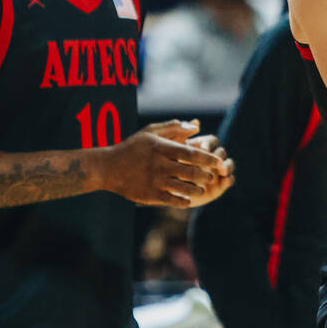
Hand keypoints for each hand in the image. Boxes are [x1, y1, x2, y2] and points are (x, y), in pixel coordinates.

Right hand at [102, 120, 233, 208]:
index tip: (218, 161)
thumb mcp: (150, 132)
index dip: (209, 158)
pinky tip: (188, 199)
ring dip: (198, 189)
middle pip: (192, 172)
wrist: (108, 167)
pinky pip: (173, 200)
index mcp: (162, 148)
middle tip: (211, 176)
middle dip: (206, 175)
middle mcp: (160, 165)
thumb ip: (174, 127)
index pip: (192, 153)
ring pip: (185, 188)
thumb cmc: (132, 147)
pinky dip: (184, 201)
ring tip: (201, 189)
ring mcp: (155, 181)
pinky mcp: (150, 195)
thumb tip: (197, 126)